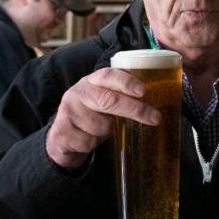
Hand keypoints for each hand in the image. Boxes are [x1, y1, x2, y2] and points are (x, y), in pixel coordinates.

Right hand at [46, 68, 160, 169]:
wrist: (62, 137)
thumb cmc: (93, 115)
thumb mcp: (105, 101)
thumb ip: (122, 98)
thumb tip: (157, 106)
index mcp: (92, 81)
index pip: (108, 75)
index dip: (126, 82)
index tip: (143, 91)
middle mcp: (78, 92)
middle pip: (109, 100)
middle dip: (135, 109)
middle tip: (155, 117)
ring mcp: (67, 111)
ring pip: (101, 126)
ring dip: (108, 132)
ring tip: (102, 130)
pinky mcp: (62, 131)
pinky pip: (89, 142)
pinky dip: (94, 144)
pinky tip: (88, 139)